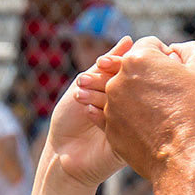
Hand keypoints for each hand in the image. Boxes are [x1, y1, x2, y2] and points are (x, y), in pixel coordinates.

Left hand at [42, 38, 132, 188]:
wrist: (61, 154)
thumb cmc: (70, 118)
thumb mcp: (84, 83)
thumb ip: (106, 64)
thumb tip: (130, 40)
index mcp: (124, 91)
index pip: (132, 69)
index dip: (120, 62)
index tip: (101, 64)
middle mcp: (132, 106)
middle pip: (133, 84)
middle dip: (109, 78)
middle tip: (87, 81)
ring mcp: (133, 125)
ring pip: (128, 102)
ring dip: (102, 95)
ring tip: (81, 97)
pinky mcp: (130, 142)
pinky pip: (124, 123)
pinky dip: (103, 114)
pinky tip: (86, 113)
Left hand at [98, 38, 194, 182]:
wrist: (186, 160)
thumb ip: (190, 49)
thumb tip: (174, 49)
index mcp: (138, 59)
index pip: (150, 46)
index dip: (167, 57)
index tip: (178, 74)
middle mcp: (118, 80)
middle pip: (134, 69)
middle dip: (150, 76)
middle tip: (170, 94)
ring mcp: (111, 107)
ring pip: (125, 93)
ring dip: (139, 97)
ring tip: (161, 112)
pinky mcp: (110, 130)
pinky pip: (119, 116)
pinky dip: (132, 118)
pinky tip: (149, 125)